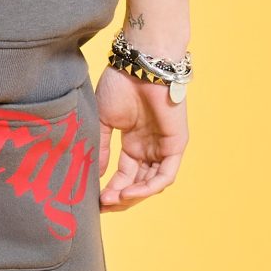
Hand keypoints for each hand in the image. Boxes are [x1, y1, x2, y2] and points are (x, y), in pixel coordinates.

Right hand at [96, 66, 187, 209]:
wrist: (139, 65)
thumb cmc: (121, 85)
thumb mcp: (104, 122)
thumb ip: (101, 149)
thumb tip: (94, 174)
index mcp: (134, 144)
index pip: (125, 176)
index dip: (110, 191)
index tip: (95, 202)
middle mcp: (150, 148)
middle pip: (138, 184)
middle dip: (120, 198)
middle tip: (103, 205)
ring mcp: (164, 147)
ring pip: (152, 183)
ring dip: (134, 196)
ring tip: (113, 199)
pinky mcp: (176, 144)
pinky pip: (166, 175)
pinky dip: (149, 187)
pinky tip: (130, 192)